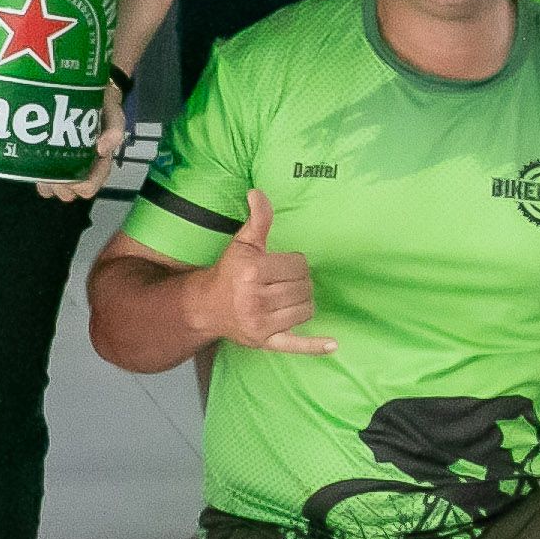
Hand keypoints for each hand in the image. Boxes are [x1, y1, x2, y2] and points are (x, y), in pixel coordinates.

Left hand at [36, 75, 132, 201]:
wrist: (88, 89)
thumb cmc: (102, 105)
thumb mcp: (114, 114)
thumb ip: (115, 129)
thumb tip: (102, 149)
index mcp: (98, 164)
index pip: (89, 188)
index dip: (79, 185)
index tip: (73, 171)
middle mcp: (82, 169)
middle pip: (70, 193)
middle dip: (61, 185)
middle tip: (54, 169)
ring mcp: (65, 166)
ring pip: (54, 189)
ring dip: (48, 183)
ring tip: (43, 167)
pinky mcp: (49, 159)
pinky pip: (41, 178)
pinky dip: (37, 175)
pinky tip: (34, 163)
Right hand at [191, 189, 338, 354]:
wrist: (207, 307)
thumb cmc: (229, 272)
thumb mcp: (243, 243)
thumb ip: (258, 219)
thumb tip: (258, 192)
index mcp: (252, 271)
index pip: (298, 265)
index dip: (294, 263)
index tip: (280, 266)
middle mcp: (256, 298)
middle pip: (304, 287)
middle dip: (299, 282)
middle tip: (283, 282)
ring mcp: (261, 323)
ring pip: (305, 310)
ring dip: (303, 302)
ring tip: (287, 297)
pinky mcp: (266, 342)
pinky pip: (296, 345)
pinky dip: (315, 346)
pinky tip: (332, 344)